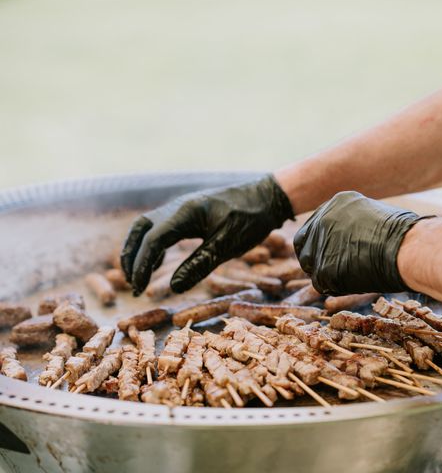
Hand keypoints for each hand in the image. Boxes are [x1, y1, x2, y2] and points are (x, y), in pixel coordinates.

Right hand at [121, 174, 293, 294]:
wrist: (267, 196)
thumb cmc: (250, 219)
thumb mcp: (227, 246)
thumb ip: (200, 264)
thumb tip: (174, 287)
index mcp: (185, 213)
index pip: (152, 240)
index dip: (141, 266)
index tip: (139, 288)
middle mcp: (177, 207)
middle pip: (140, 229)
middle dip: (131, 256)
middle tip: (133, 283)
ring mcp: (181, 207)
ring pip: (147, 226)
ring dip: (138, 250)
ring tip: (139, 276)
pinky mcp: (188, 211)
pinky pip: (160, 226)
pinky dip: (152, 244)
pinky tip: (156, 261)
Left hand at [294, 191, 427, 294]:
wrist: (408, 248)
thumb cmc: (404, 235)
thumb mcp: (374, 216)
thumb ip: (354, 224)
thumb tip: (350, 238)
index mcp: (336, 203)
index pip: (315, 226)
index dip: (322, 242)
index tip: (332, 252)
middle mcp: (322, 220)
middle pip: (305, 245)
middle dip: (316, 259)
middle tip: (334, 269)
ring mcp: (321, 244)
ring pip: (313, 267)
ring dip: (329, 274)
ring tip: (355, 274)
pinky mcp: (323, 268)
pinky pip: (323, 284)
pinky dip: (337, 287)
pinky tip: (356, 281)